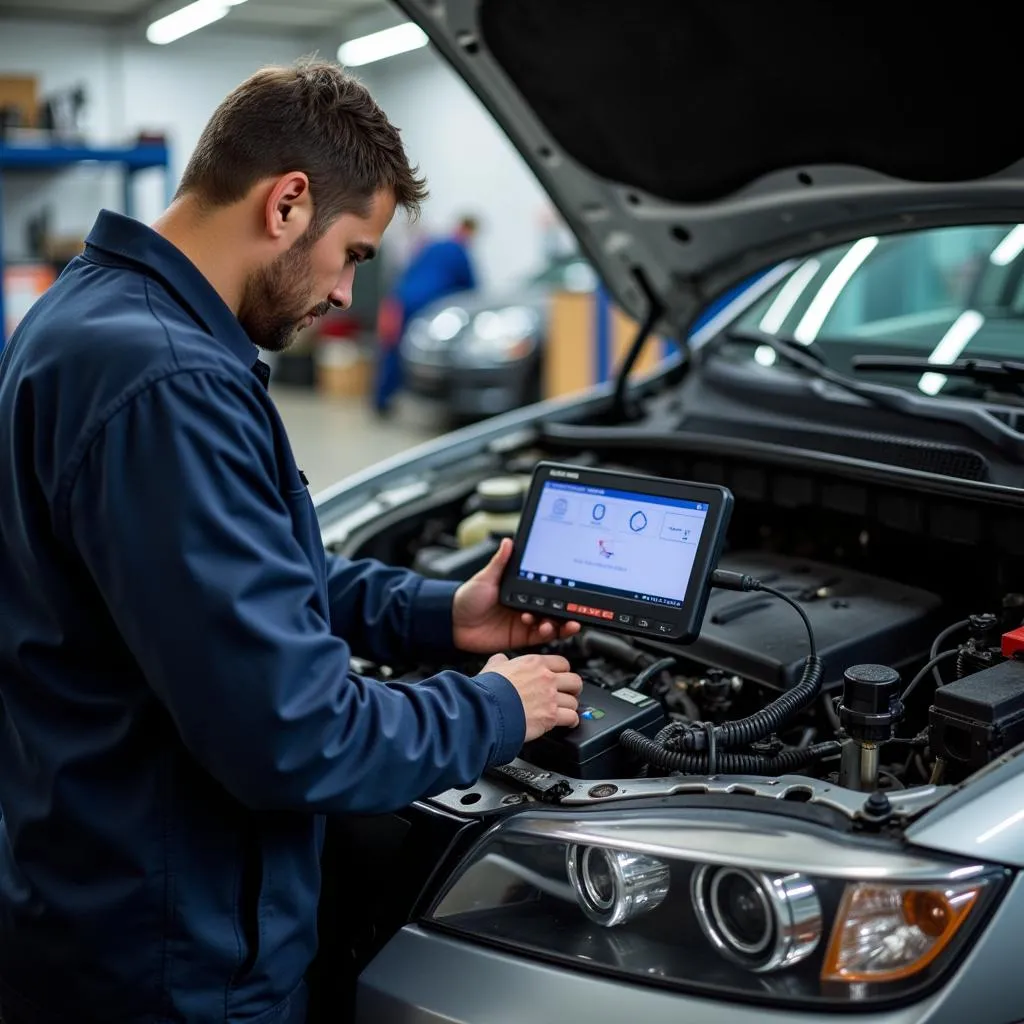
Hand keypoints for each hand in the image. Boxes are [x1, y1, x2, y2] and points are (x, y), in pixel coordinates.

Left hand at [452, 538, 580, 653]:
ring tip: (556, 621)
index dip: (560, 592)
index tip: (571, 590)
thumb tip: (508, 542)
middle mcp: (527, 605)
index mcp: (521, 590)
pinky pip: (540, 637)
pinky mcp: (521, 637)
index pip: (547, 590)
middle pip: (554, 608)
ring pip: (551, 623)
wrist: (453, 623)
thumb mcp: (485, 577)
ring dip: (559, 623)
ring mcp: (525, 622)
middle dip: (566, 610)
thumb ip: (500, 562)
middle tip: (572, 610)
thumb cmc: (467, 598)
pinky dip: (548, 634)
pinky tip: (546, 629)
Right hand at [482, 652, 582, 739]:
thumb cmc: (488, 690)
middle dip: (572, 689)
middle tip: (568, 694)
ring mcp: (550, 697)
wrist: (488, 710)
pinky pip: (572, 718)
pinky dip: (571, 721)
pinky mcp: (551, 716)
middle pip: (574, 681)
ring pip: (574, 701)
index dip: (562, 672)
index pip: (562, 663)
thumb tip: (501, 660)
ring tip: (565, 711)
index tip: (560, 678)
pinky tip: (567, 723)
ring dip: (570, 707)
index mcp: (534, 663)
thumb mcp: (493, 667)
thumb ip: (501, 661)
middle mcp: (546, 678)